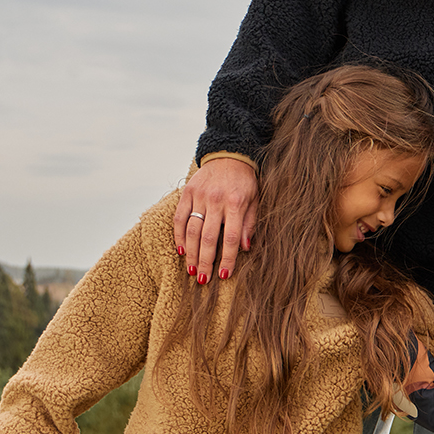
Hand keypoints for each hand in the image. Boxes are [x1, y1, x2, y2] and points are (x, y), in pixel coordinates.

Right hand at [173, 158, 259, 284]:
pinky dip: (178, 235)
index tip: (223, 275)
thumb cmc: (245, 181)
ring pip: (192, 230)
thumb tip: (244, 248)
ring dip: (191, 253)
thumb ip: (249, 223)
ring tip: (191, 270)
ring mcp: (200, 196)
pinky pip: (180, 217)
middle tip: (202, 280)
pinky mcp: (188, 192)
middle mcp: (216, 200)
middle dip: (205, 261)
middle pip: (208, 237)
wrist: (228, 154)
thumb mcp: (254, 199)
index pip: (230, 237)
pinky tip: (181, 250)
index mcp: (235, 203)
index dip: (227, 258)